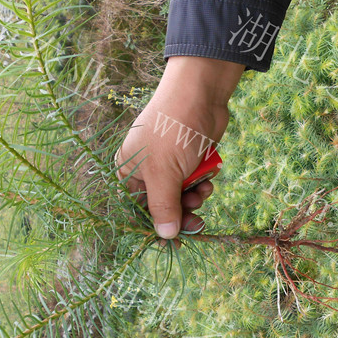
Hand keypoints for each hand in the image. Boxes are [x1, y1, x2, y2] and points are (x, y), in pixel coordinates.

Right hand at [115, 56, 244, 246]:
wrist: (200, 95)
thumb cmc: (173, 132)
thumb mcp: (164, 174)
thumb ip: (163, 208)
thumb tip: (165, 236)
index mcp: (127, 172)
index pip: (137, 210)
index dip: (155, 226)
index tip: (173, 243)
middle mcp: (145, 169)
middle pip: (162, 206)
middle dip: (181, 213)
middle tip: (198, 222)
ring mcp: (168, 163)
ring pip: (181, 196)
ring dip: (195, 198)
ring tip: (204, 189)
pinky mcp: (188, 159)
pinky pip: (194, 182)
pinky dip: (203, 182)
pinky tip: (209, 177)